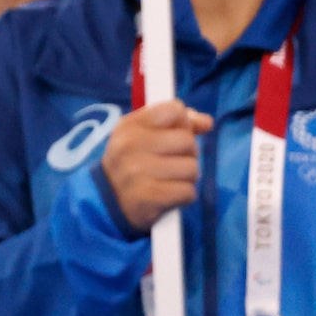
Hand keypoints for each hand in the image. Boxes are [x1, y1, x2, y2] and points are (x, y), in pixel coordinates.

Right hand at [99, 101, 213, 231]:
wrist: (108, 205)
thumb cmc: (132, 165)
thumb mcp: (143, 137)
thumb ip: (177, 124)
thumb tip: (207, 123)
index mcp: (129, 126)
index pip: (174, 110)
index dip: (182, 124)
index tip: (173, 136)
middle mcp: (130, 146)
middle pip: (187, 140)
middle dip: (187, 154)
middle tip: (172, 163)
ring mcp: (138, 172)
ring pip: (192, 168)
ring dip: (187, 177)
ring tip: (170, 181)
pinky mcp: (148, 197)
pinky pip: (188, 192)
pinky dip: (184, 196)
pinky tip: (168, 196)